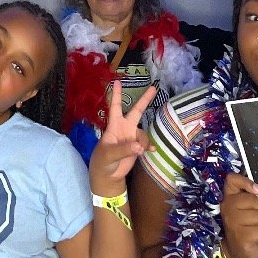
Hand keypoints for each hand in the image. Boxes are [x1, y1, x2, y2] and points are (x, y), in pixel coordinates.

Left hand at [90, 80, 155, 196]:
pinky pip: (147, 144)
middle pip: (136, 111)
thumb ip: (123, 150)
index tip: (117, 81)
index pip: (115, 106)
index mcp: (114, 126)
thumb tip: (138, 146)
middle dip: (144, 100)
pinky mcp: (137, 149)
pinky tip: (152, 151)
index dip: (116, 94)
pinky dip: (150, 147)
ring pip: (143, 133)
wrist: (108, 176)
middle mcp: (125, 128)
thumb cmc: (103, 161)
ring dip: (144, 141)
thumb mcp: (109, 154)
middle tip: (154, 88)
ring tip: (139, 151)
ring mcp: (132, 138)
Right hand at [219, 171, 257, 257]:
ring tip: (256, 230)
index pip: (232, 180)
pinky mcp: (242, 237)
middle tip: (257, 220)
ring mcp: (233, 223)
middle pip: (254, 200)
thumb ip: (248, 198)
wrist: (236, 253)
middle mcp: (228, 208)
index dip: (246, 181)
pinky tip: (257, 239)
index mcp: (228, 199)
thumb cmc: (244, 228)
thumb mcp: (244, 210)